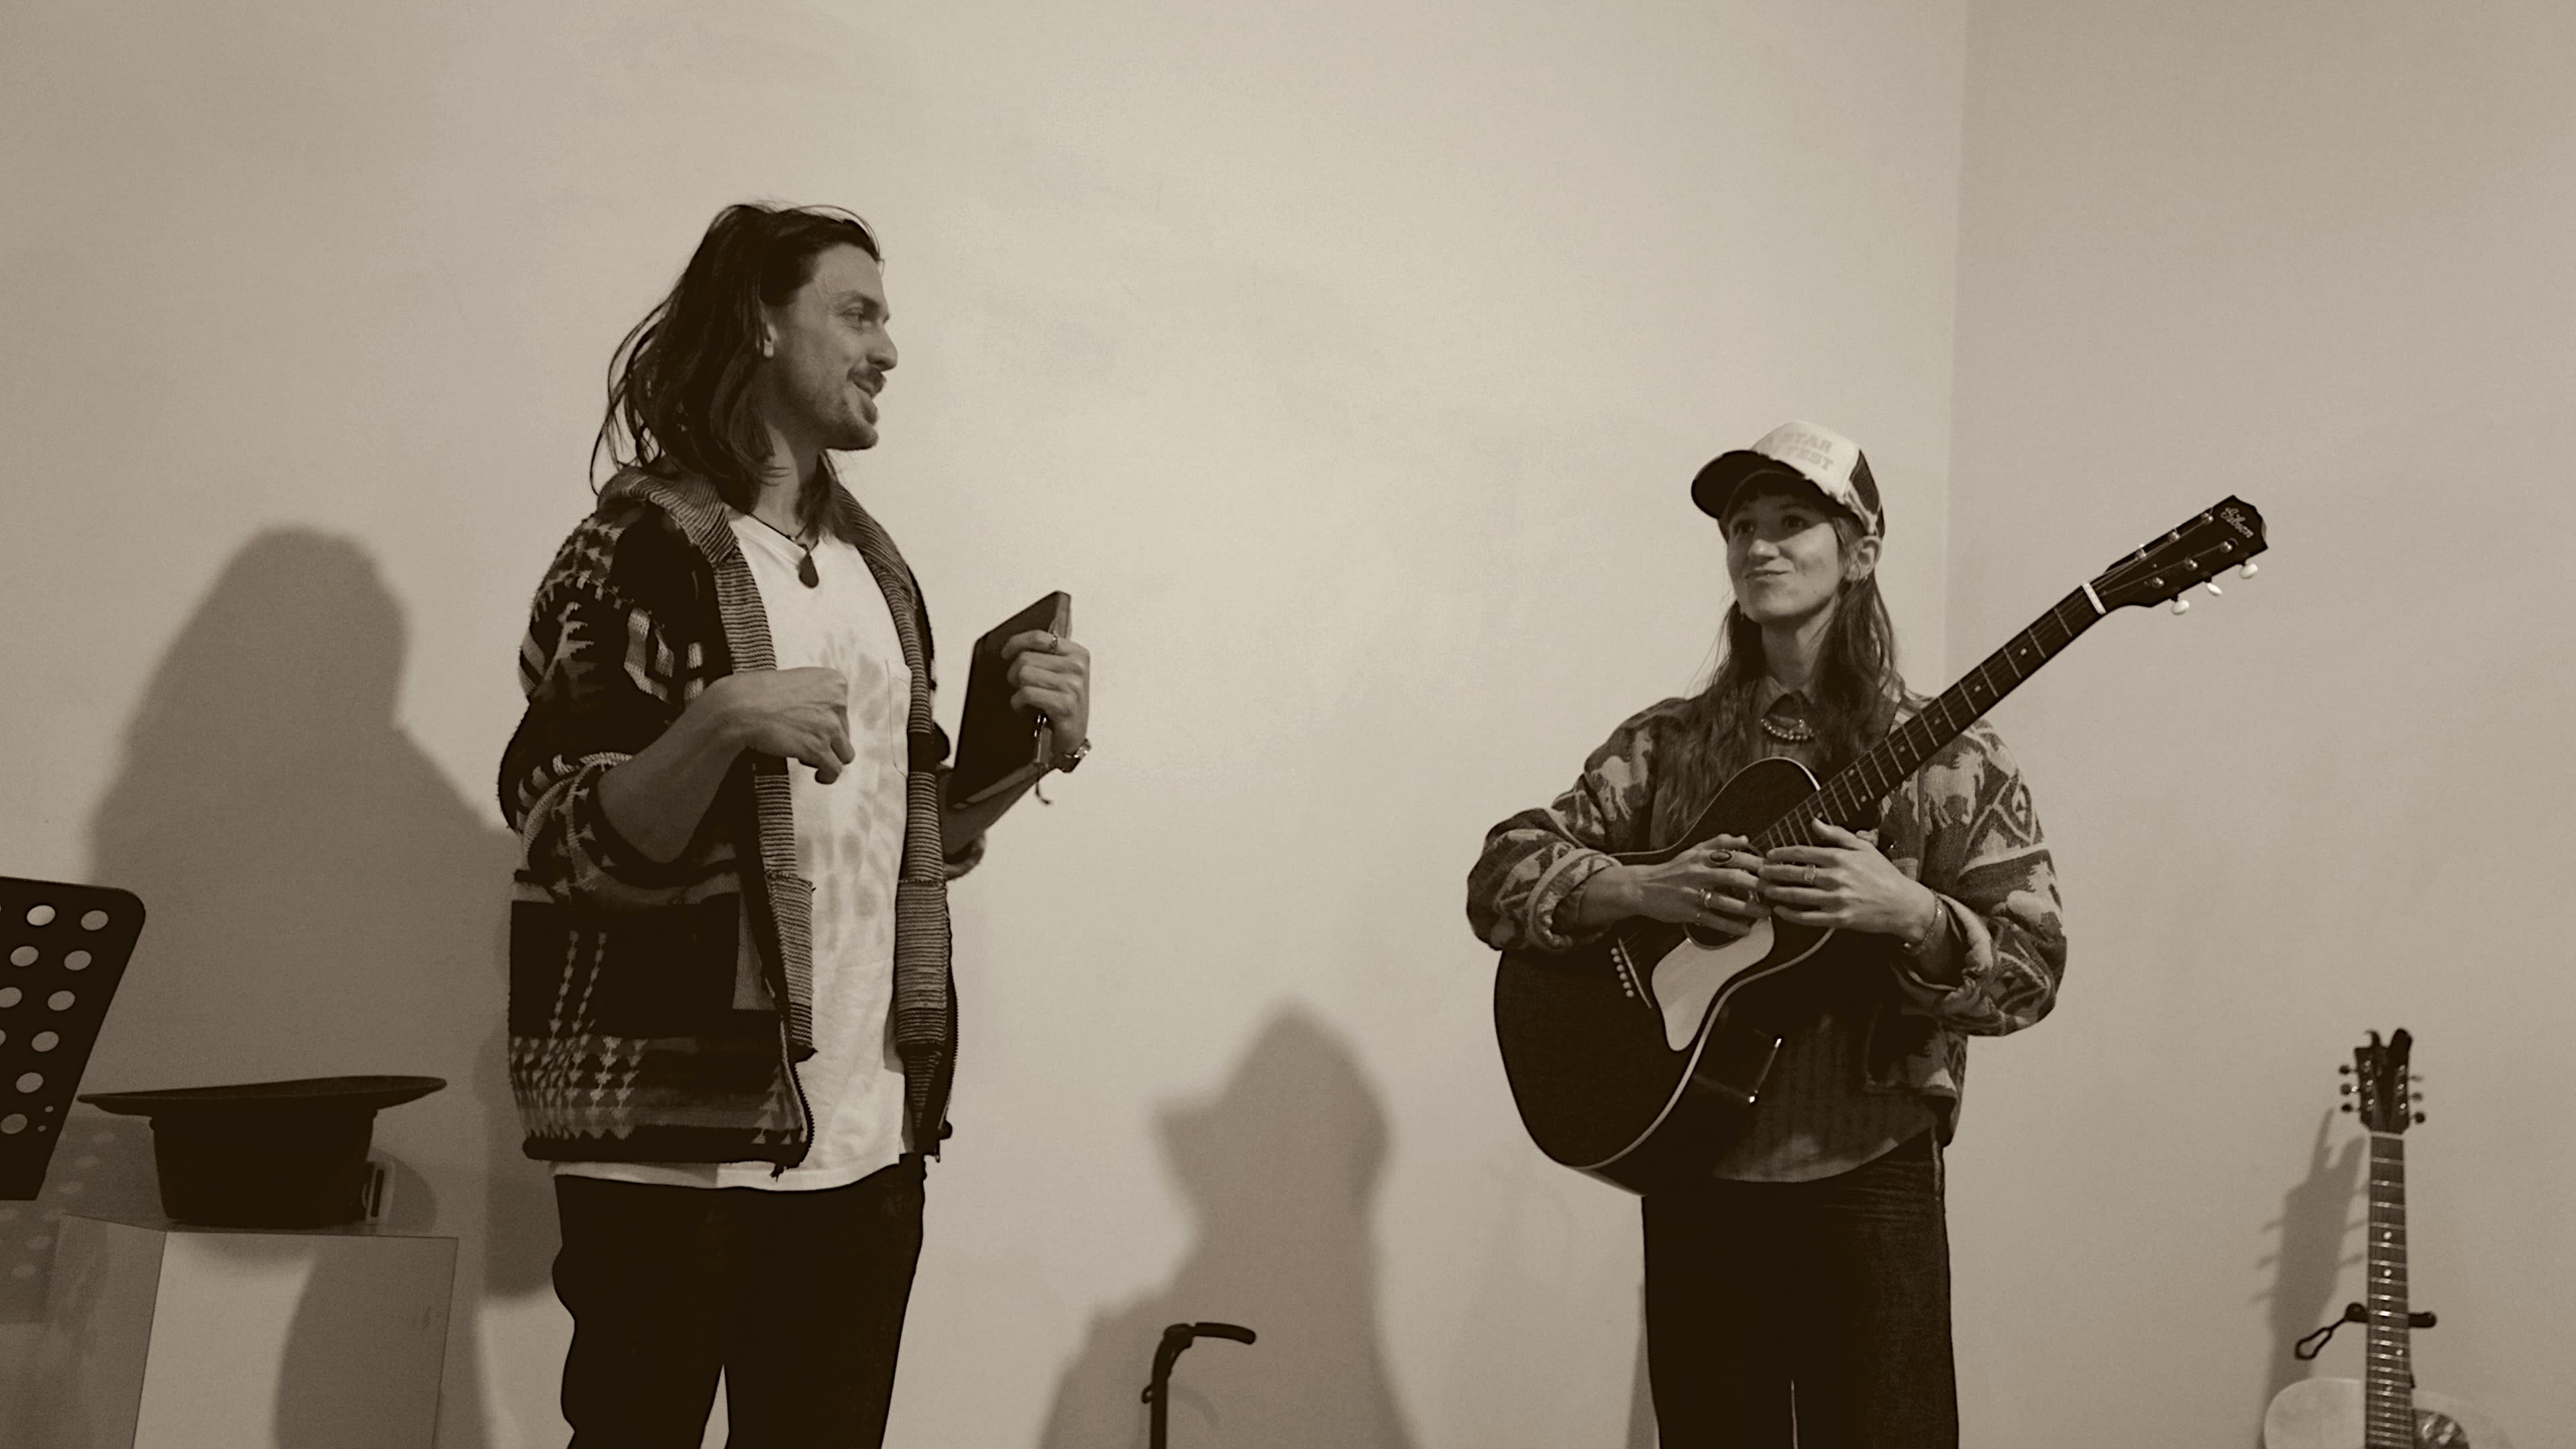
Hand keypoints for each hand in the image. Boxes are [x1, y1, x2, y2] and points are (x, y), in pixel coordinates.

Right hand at [703, 667, 853, 782]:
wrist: (739, 707)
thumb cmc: (758, 694)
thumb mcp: (797, 682)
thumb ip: (816, 696)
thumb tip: (826, 717)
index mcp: (834, 681)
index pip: (843, 711)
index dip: (827, 722)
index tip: (812, 727)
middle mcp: (837, 702)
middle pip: (845, 733)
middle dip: (827, 740)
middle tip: (805, 742)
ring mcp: (829, 725)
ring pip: (845, 754)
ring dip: (829, 758)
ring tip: (812, 760)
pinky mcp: (818, 748)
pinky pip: (834, 769)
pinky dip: (827, 775)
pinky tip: (818, 775)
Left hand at [999, 629, 1090, 757]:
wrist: (1071, 740)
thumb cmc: (1062, 707)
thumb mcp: (1059, 675)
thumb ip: (1046, 656)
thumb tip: (1018, 643)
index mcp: (1077, 654)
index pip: (1039, 637)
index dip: (1016, 642)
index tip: (1006, 652)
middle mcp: (1077, 667)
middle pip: (1026, 657)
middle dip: (1015, 674)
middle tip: (1021, 687)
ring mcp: (1072, 686)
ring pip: (1024, 674)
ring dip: (1018, 690)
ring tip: (1026, 700)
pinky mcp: (1065, 704)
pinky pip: (1027, 693)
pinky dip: (1019, 703)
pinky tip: (1025, 709)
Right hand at [1588, 835, 1768, 941]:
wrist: (1642, 887)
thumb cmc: (1672, 871)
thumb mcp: (1694, 851)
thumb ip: (1719, 843)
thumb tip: (1745, 839)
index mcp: (1702, 857)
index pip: (1734, 856)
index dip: (1756, 863)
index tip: (1772, 869)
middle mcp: (1698, 873)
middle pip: (1732, 877)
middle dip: (1757, 886)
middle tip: (1774, 892)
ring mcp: (1692, 893)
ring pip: (1725, 901)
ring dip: (1748, 909)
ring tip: (1765, 914)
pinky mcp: (1687, 911)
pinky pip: (1713, 920)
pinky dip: (1731, 926)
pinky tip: (1744, 930)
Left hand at [1758, 823, 1940, 939]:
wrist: (1902, 904)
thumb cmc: (1883, 874)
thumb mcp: (1863, 847)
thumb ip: (1836, 834)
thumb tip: (1814, 821)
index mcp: (1840, 858)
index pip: (1802, 852)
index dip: (1781, 853)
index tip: (1769, 854)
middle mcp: (1836, 877)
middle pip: (1795, 873)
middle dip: (1773, 872)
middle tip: (1760, 872)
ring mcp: (1836, 899)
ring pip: (1798, 895)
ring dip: (1777, 892)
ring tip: (1764, 889)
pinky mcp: (1839, 919)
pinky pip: (1808, 917)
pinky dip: (1790, 914)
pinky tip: (1779, 910)